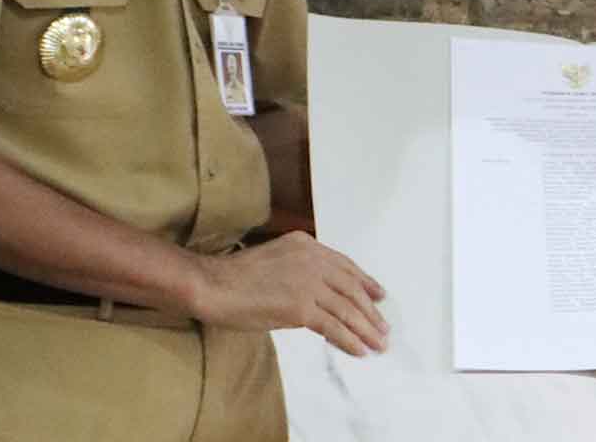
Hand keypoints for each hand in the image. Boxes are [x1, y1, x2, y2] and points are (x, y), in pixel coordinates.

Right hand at [191, 231, 388, 355]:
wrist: (212, 284)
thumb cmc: (234, 276)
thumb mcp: (275, 259)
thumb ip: (298, 267)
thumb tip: (319, 292)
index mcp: (306, 244)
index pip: (345, 266)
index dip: (365, 282)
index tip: (380, 296)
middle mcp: (312, 259)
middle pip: (351, 288)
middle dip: (370, 311)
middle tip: (383, 328)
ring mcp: (307, 283)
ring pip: (347, 309)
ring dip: (366, 329)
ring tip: (378, 344)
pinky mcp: (300, 307)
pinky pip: (333, 326)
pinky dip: (349, 340)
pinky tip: (359, 350)